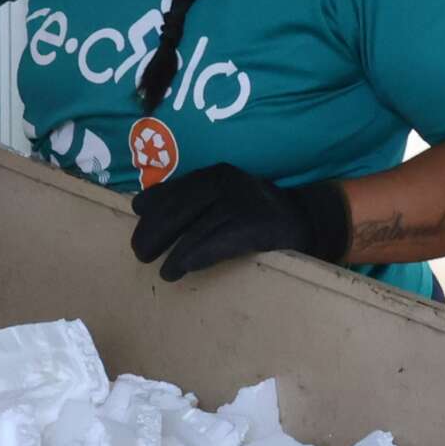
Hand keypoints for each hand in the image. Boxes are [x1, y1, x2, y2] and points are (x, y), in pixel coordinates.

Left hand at [130, 163, 350, 282]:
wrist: (306, 220)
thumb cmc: (256, 212)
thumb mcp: (223, 196)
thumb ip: (189, 199)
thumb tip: (140, 205)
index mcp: (215, 175)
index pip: (175, 188)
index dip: (152, 204)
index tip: (137, 218)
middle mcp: (227, 183)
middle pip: (179, 208)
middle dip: (154, 231)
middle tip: (140, 253)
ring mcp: (242, 203)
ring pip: (196, 227)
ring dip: (174, 250)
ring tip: (161, 270)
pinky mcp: (256, 225)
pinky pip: (217, 242)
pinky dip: (194, 256)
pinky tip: (180, 269)